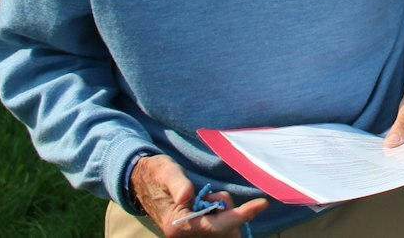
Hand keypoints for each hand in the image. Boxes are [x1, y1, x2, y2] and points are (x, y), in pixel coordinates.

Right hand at [131, 154, 267, 235]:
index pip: (216, 226)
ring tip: (208, 198)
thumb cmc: (156, 174)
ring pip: (225, 231)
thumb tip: (187, 195)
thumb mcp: (166, 171)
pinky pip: (220, 228)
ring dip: (226, 214)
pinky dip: (223, 217)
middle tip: (213, 194)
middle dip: (231, 213)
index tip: (261, 204)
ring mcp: (191, 236)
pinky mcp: (196, 232)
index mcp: (178, 225)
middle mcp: (185, 236)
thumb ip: (178, 183)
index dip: (240, 216)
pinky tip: (212, 205)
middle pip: (225, 231)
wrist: (142, 182)